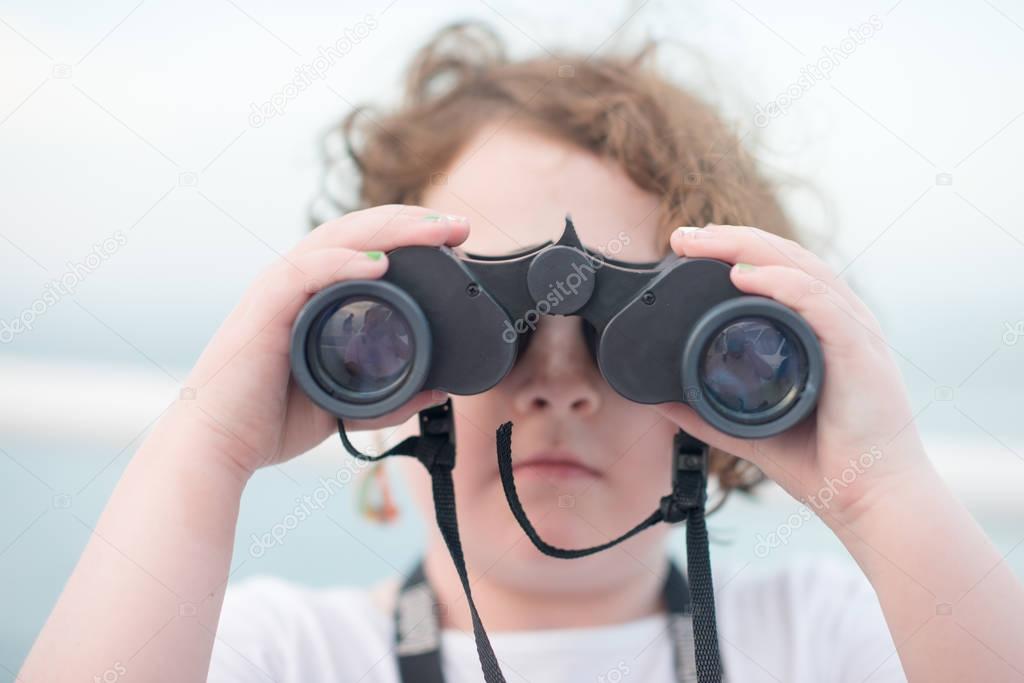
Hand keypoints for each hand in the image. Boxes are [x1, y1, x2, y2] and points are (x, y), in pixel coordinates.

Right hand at [172, 205, 469, 478]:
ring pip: (337, 240)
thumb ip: (387, 398)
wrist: (215, 448)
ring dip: (390, 230)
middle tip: (460, 227)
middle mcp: (295, 285)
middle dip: (412, 223)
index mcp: (313, 298)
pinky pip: (306, 273)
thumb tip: (435, 391)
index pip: (366, 249)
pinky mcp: (263, 310)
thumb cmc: (267, 422)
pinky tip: (380, 263)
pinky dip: (344, 263)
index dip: (411, 239)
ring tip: (435, 231)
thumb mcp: (342, 407)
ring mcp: (278, 292)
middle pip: (358, 233)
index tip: (457, 244)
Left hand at [657, 224, 932, 528]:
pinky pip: (819, 304)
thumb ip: (708, 413)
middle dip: (730, 239)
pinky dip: (781, 284)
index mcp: (819, 331)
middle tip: (681, 236)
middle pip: (784, 258)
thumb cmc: (825, 463)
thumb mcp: (751, 429)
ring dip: (747, 248)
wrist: (870, 502)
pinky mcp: (860, 353)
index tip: (685, 248)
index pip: (777, 271)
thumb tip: (662, 400)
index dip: (733, 252)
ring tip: (703, 241)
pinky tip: (745, 275)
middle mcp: (840, 321)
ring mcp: (853, 332)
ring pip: (800, 268)